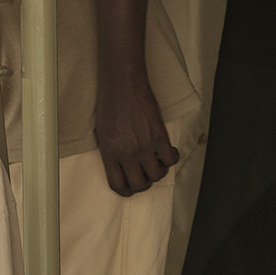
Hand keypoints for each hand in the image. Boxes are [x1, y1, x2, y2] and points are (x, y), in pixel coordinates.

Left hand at [95, 79, 178, 196]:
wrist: (122, 84)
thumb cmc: (110, 104)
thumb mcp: (103, 133)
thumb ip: (111, 152)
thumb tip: (122, 166)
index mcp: (108, 155)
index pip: (118, 186)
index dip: (128, 190)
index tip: (133, 184)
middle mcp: (126, 154)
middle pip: (140, 185)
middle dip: (145, 182)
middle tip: (148, 170)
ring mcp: (143, 147)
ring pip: (158, 175)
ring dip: (160, 169)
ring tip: (157, 158)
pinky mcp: (159, 136)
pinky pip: (171, 159)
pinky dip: (172, 157)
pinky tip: (169, 149)